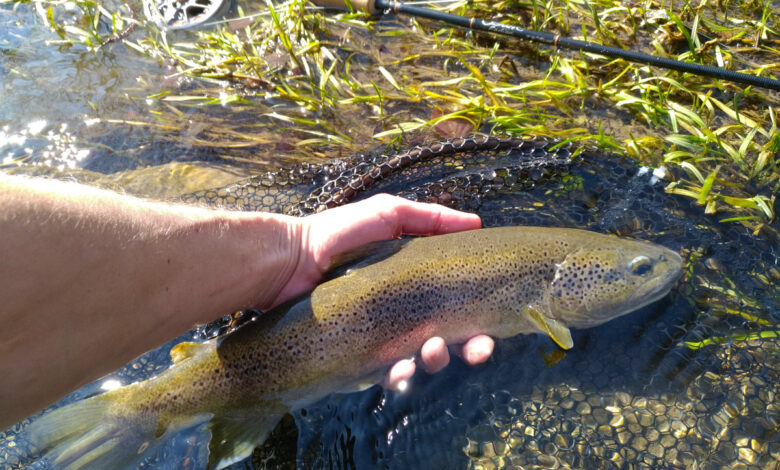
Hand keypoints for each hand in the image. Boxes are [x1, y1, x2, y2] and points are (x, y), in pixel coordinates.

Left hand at [272, 194, 495, 389]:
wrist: (291, 259)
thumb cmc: (338, 234)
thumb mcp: (388, 215)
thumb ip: (431, 218)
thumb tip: (476, 222)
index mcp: (417, 286)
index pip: (457, 308)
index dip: (478, 322)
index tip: (493, 329)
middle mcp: (404, 314)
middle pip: (448, 340)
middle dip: (469, 349)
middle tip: (476, 350)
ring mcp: (382, 338)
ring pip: (420, 361)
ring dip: (436, 360)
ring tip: (432, 350)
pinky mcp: (357, 357)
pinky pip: (384, 374)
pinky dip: (399, 375)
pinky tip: (402, 368)